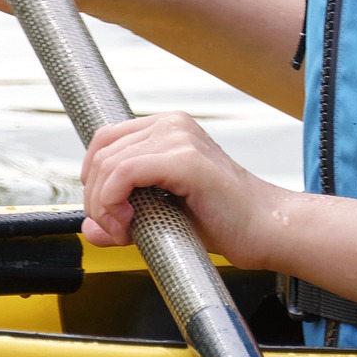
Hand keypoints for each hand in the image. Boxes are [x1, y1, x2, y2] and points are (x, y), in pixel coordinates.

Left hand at [80, 111, 280, 269]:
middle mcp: (174, 125)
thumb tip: (90, 227)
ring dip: (103, 205)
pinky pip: (124, 173)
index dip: (93, 179)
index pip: (106, 140)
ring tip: (124, 231)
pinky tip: (128, 225)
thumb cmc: (227, 221)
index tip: (106, 213)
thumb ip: (124, 217)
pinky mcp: (185, 159)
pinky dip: (113, 202)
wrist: (267, 229)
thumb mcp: (163, 216)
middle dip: (95, 197)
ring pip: (108, 164)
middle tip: (115, 229)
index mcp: (170, 129)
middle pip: (102, 151)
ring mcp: (180, 138)